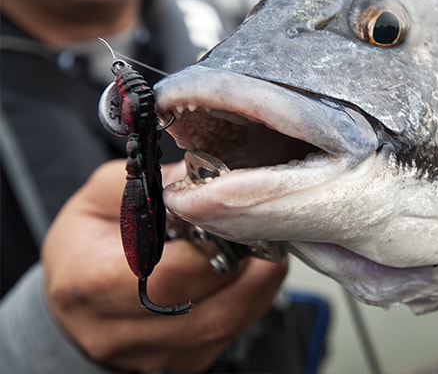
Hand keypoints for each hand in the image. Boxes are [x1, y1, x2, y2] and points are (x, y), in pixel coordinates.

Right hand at [41, 160, 287, 371]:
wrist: (74, 294)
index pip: (170, 275)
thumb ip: (151, 185)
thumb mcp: (101, 196)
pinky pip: (229, 335)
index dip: (212, 248)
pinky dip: (251, 301)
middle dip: (244, 265)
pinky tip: (252, 273)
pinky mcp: (180, 361)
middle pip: (205, 308)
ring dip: (257, 284)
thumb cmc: (87, 242)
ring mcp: (151, 354)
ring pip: (225, 325)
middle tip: (261, 230)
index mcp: (91, 284)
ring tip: (266, 248)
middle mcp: (117, 331)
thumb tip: (200, 179)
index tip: (231, 219)